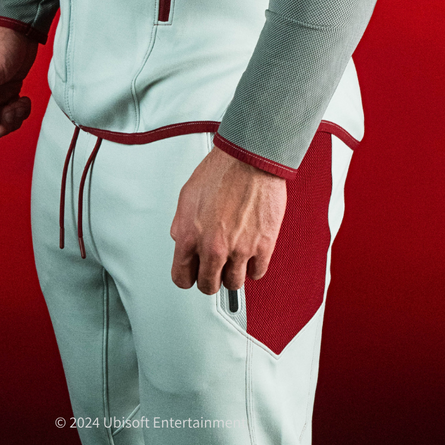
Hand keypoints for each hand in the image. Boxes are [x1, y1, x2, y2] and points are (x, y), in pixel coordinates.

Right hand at [0, 24, 37, 142]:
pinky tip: (24, 99)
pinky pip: (13, 113)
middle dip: (3, 125)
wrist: (20, 31)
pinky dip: (21, 111)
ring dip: (14, 118)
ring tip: (21, 102)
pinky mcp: (8, 93)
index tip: (0, 124)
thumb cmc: (0, 46)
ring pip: (1, 123)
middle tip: (13, 110)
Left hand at [170, 147, 286, 292]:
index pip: (182, 277)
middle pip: (208, 286)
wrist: (249, 159)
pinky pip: (257, 273)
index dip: (189, 276)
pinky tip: (251, 252)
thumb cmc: (221, 171)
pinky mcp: (263, 246)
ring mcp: (239, 249)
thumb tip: (181, 241)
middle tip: (216, 267)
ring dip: (233, 272)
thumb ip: (182, 224)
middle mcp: (213, 247)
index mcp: (190, 236)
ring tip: (235, 256)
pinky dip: (254, 266)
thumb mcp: (187, 196)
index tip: (195, 273)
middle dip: (211, 278)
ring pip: (234, 283)